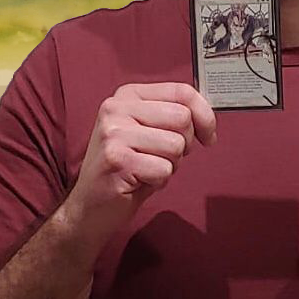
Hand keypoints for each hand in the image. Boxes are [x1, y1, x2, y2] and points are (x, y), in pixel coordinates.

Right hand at [60, 83, 216, 260]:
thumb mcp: (147, 131)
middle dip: (185, 144)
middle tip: (164, 157)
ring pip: (176, 145)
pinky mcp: (116, 159)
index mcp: (127, 95)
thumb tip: (208, 116)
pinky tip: (138, 180)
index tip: (208, 136)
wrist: (89, 207)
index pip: (182, 91)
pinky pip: (164, 169)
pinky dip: (159, 181)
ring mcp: (114, 133)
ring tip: (147, 168)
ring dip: (170, 165)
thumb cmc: (126, 169)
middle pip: (182, 118)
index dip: (205, 115)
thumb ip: (171, 116)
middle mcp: (116, 108)